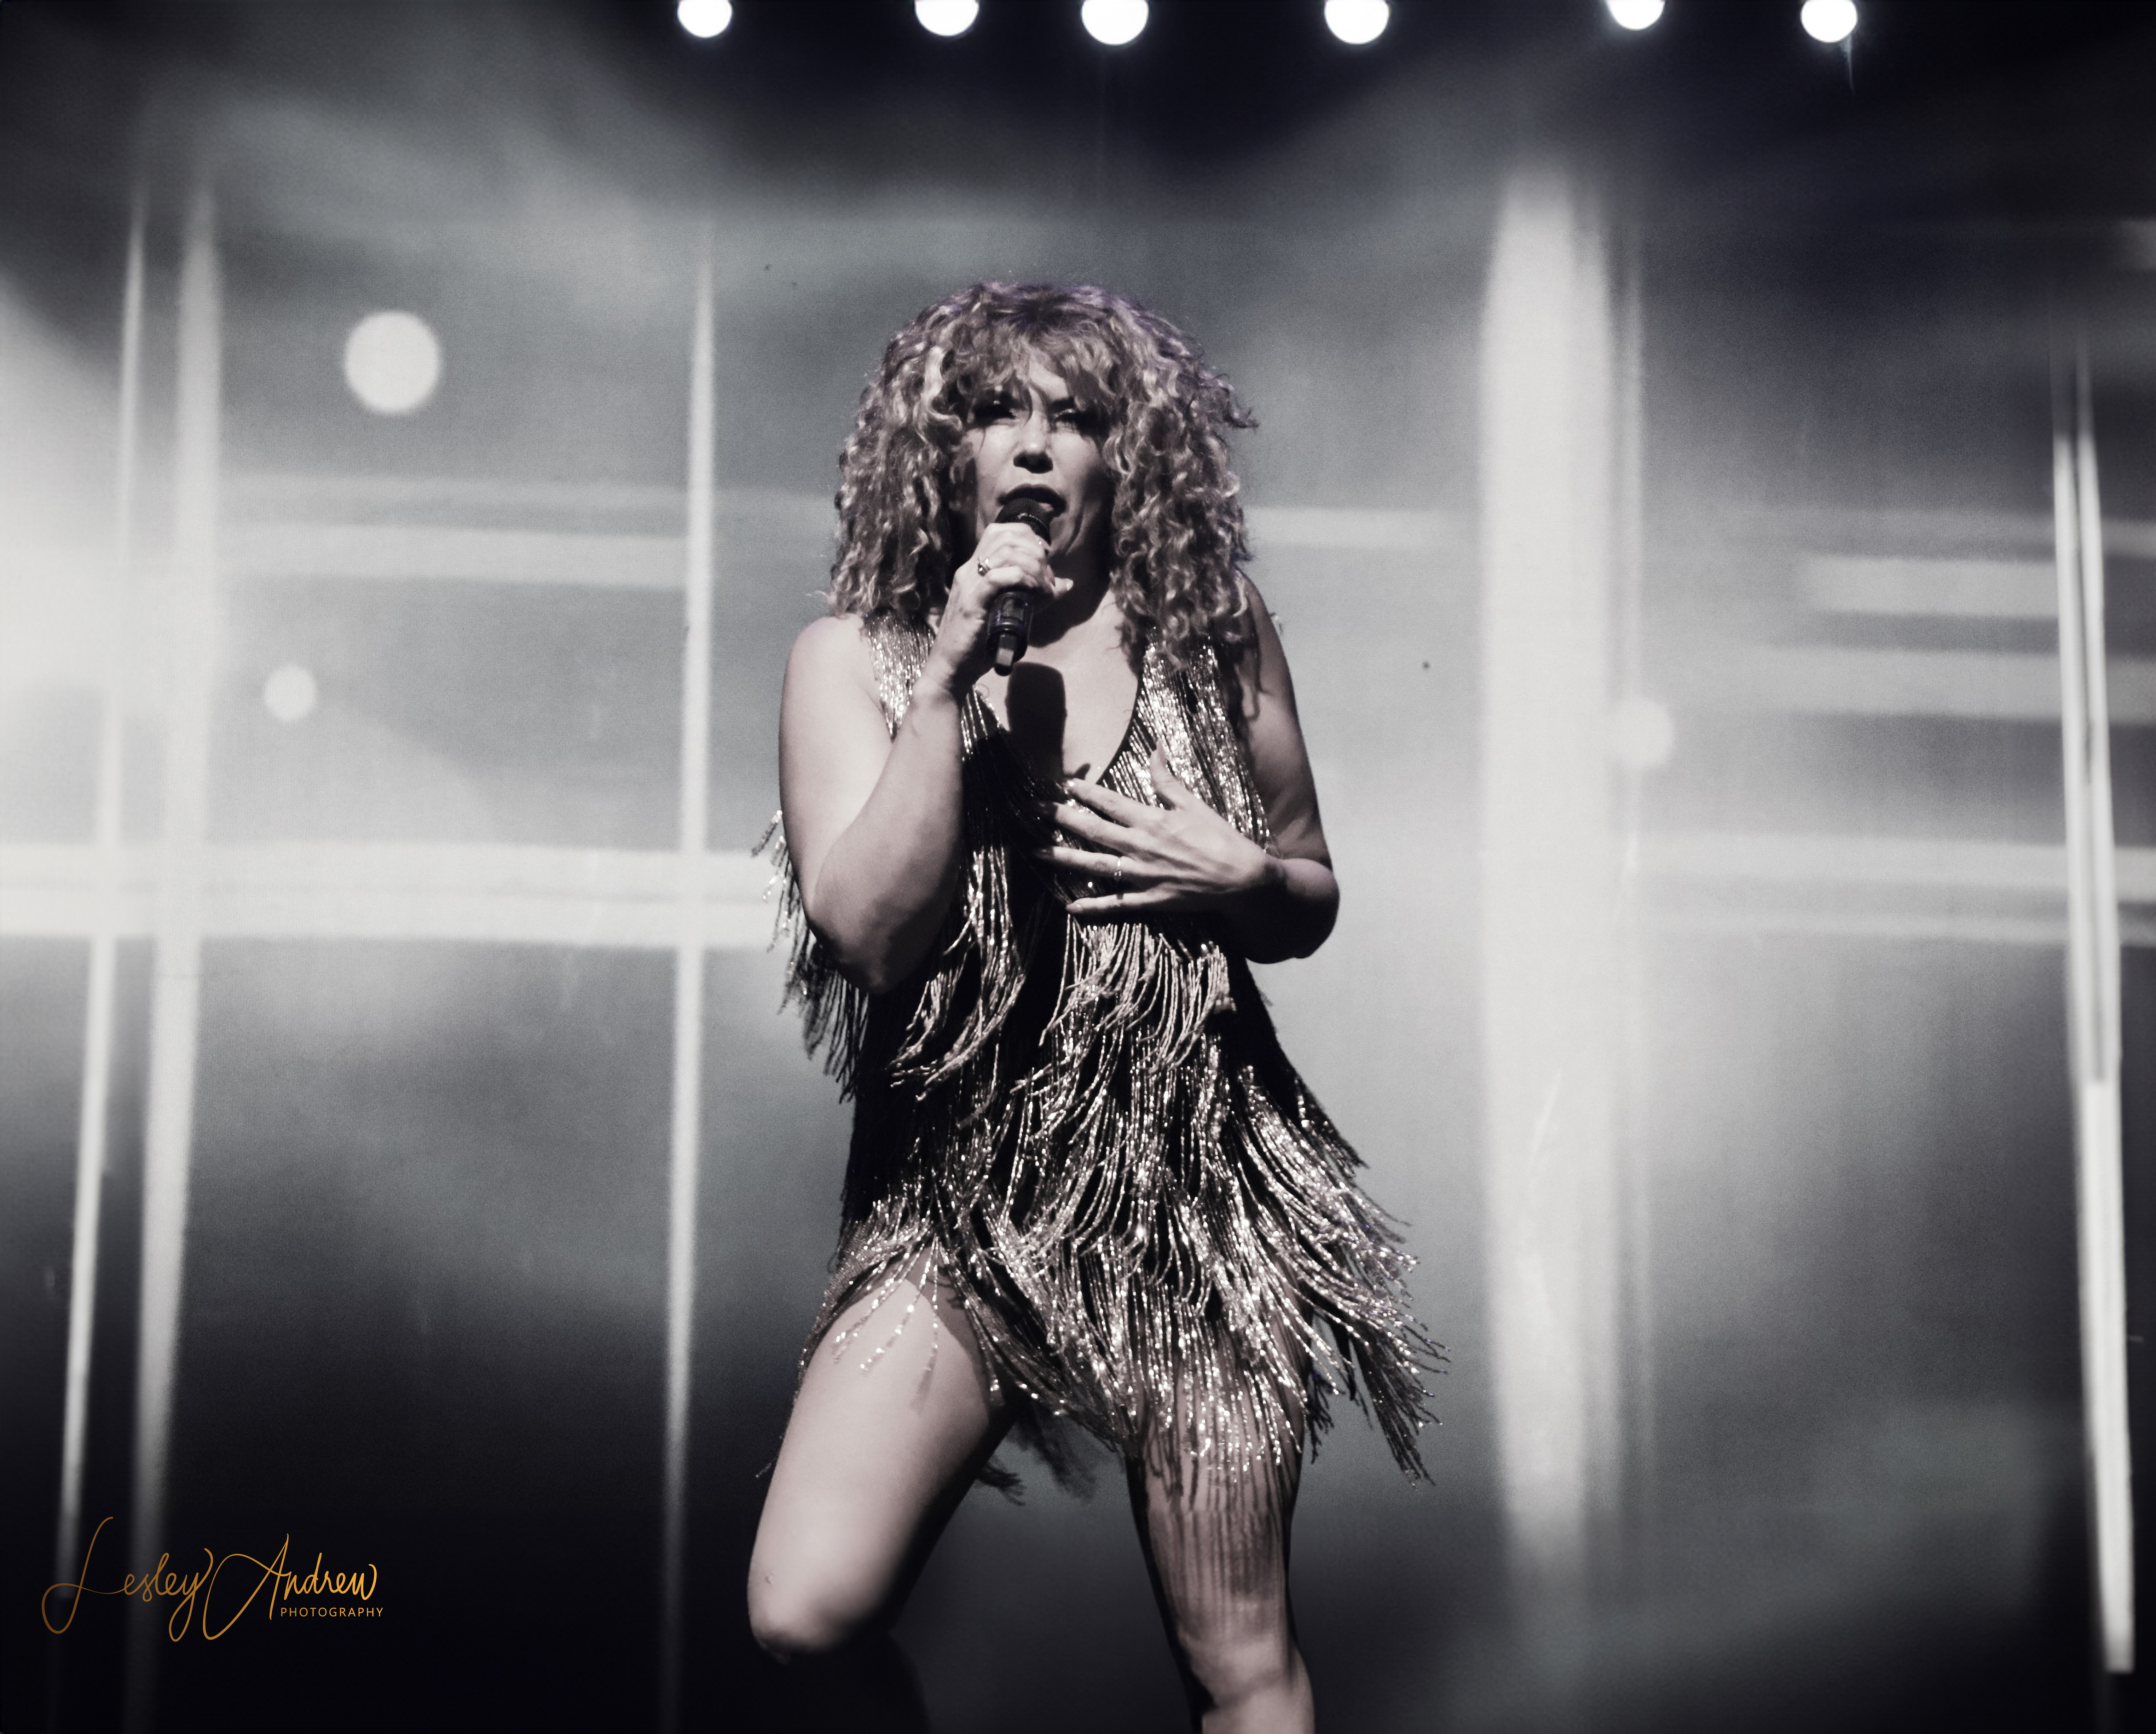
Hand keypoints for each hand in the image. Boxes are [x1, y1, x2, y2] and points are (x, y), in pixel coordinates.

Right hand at [923, 521, 1067, 694]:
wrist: (951, 668)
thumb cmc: (979, 643)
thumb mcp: (1011, 613)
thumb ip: (1035, 596)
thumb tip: (1066, 585)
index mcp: (975, 569)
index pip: (1000, 531)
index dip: (1029, 538)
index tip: (1045, 559)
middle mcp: (969, 571)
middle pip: (1005, 536)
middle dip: (1035, 551)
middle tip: (1047, 576)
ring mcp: (969, 585)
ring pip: (1004, 553)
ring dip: (1033, 566)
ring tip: (1044, 587)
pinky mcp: (972, 603)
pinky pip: (998, 578)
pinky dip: (1022, 579)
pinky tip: (1034, 591)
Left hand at [1046, 747, 1280, 917]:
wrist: (1242, 879)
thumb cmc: (1220, 839)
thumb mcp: (1194, 804)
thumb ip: (1168, 779)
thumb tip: (1155, 747)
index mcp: (1151, 820)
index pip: (1110, 803)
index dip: (1085, 792)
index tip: (1064, 784)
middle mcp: (1141, 847)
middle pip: (1092, 830)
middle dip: (1060, 819)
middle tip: (1033, 811)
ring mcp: (1142, 876)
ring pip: (1094, 866)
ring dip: (1064, 859)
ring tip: (1036, 853)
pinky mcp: (1150, 900)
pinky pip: (1115, 903)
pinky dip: (1092, 906)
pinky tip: (1069, 905)